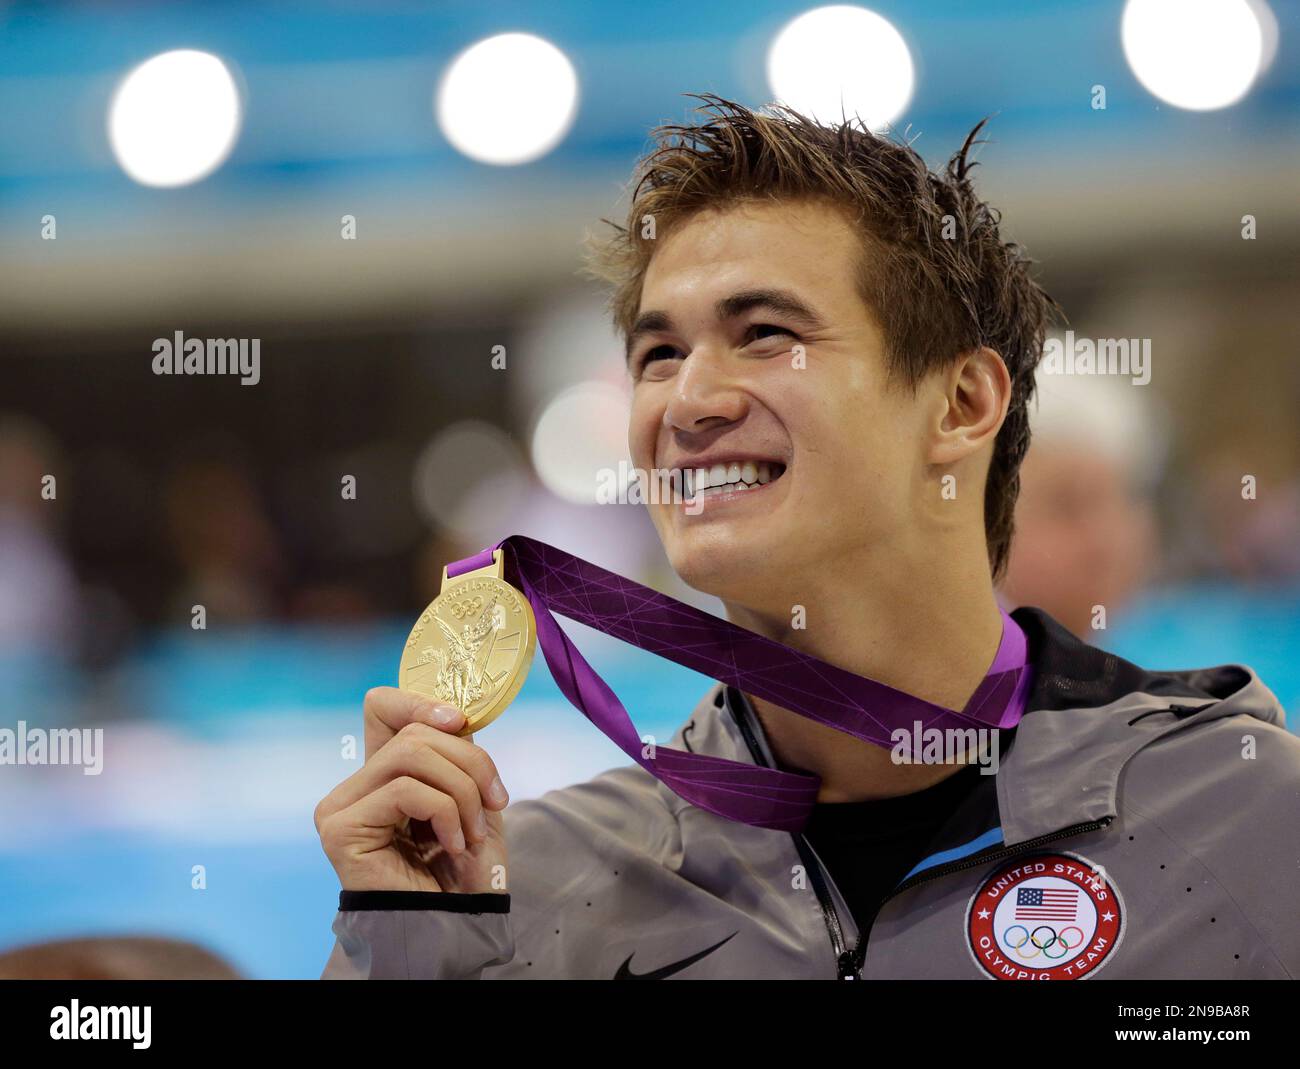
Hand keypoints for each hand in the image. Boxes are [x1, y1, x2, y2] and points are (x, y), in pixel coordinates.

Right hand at [315, 687, 509, 892]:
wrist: (458, 925)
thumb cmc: (465, 868)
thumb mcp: (471, 794)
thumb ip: (455, 751)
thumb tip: (457, 712)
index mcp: (381, 774)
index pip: (381, 706)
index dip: (420, 702)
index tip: (461, 722)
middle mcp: (353, 787)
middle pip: (412, 732)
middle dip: (469, 761)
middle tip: (495, 801)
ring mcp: (341, 808)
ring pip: (411, 755)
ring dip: (463, 789)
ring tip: (475, 829)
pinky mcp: (341, 830)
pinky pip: (405, 790)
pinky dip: (445, 811)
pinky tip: (454, 843)